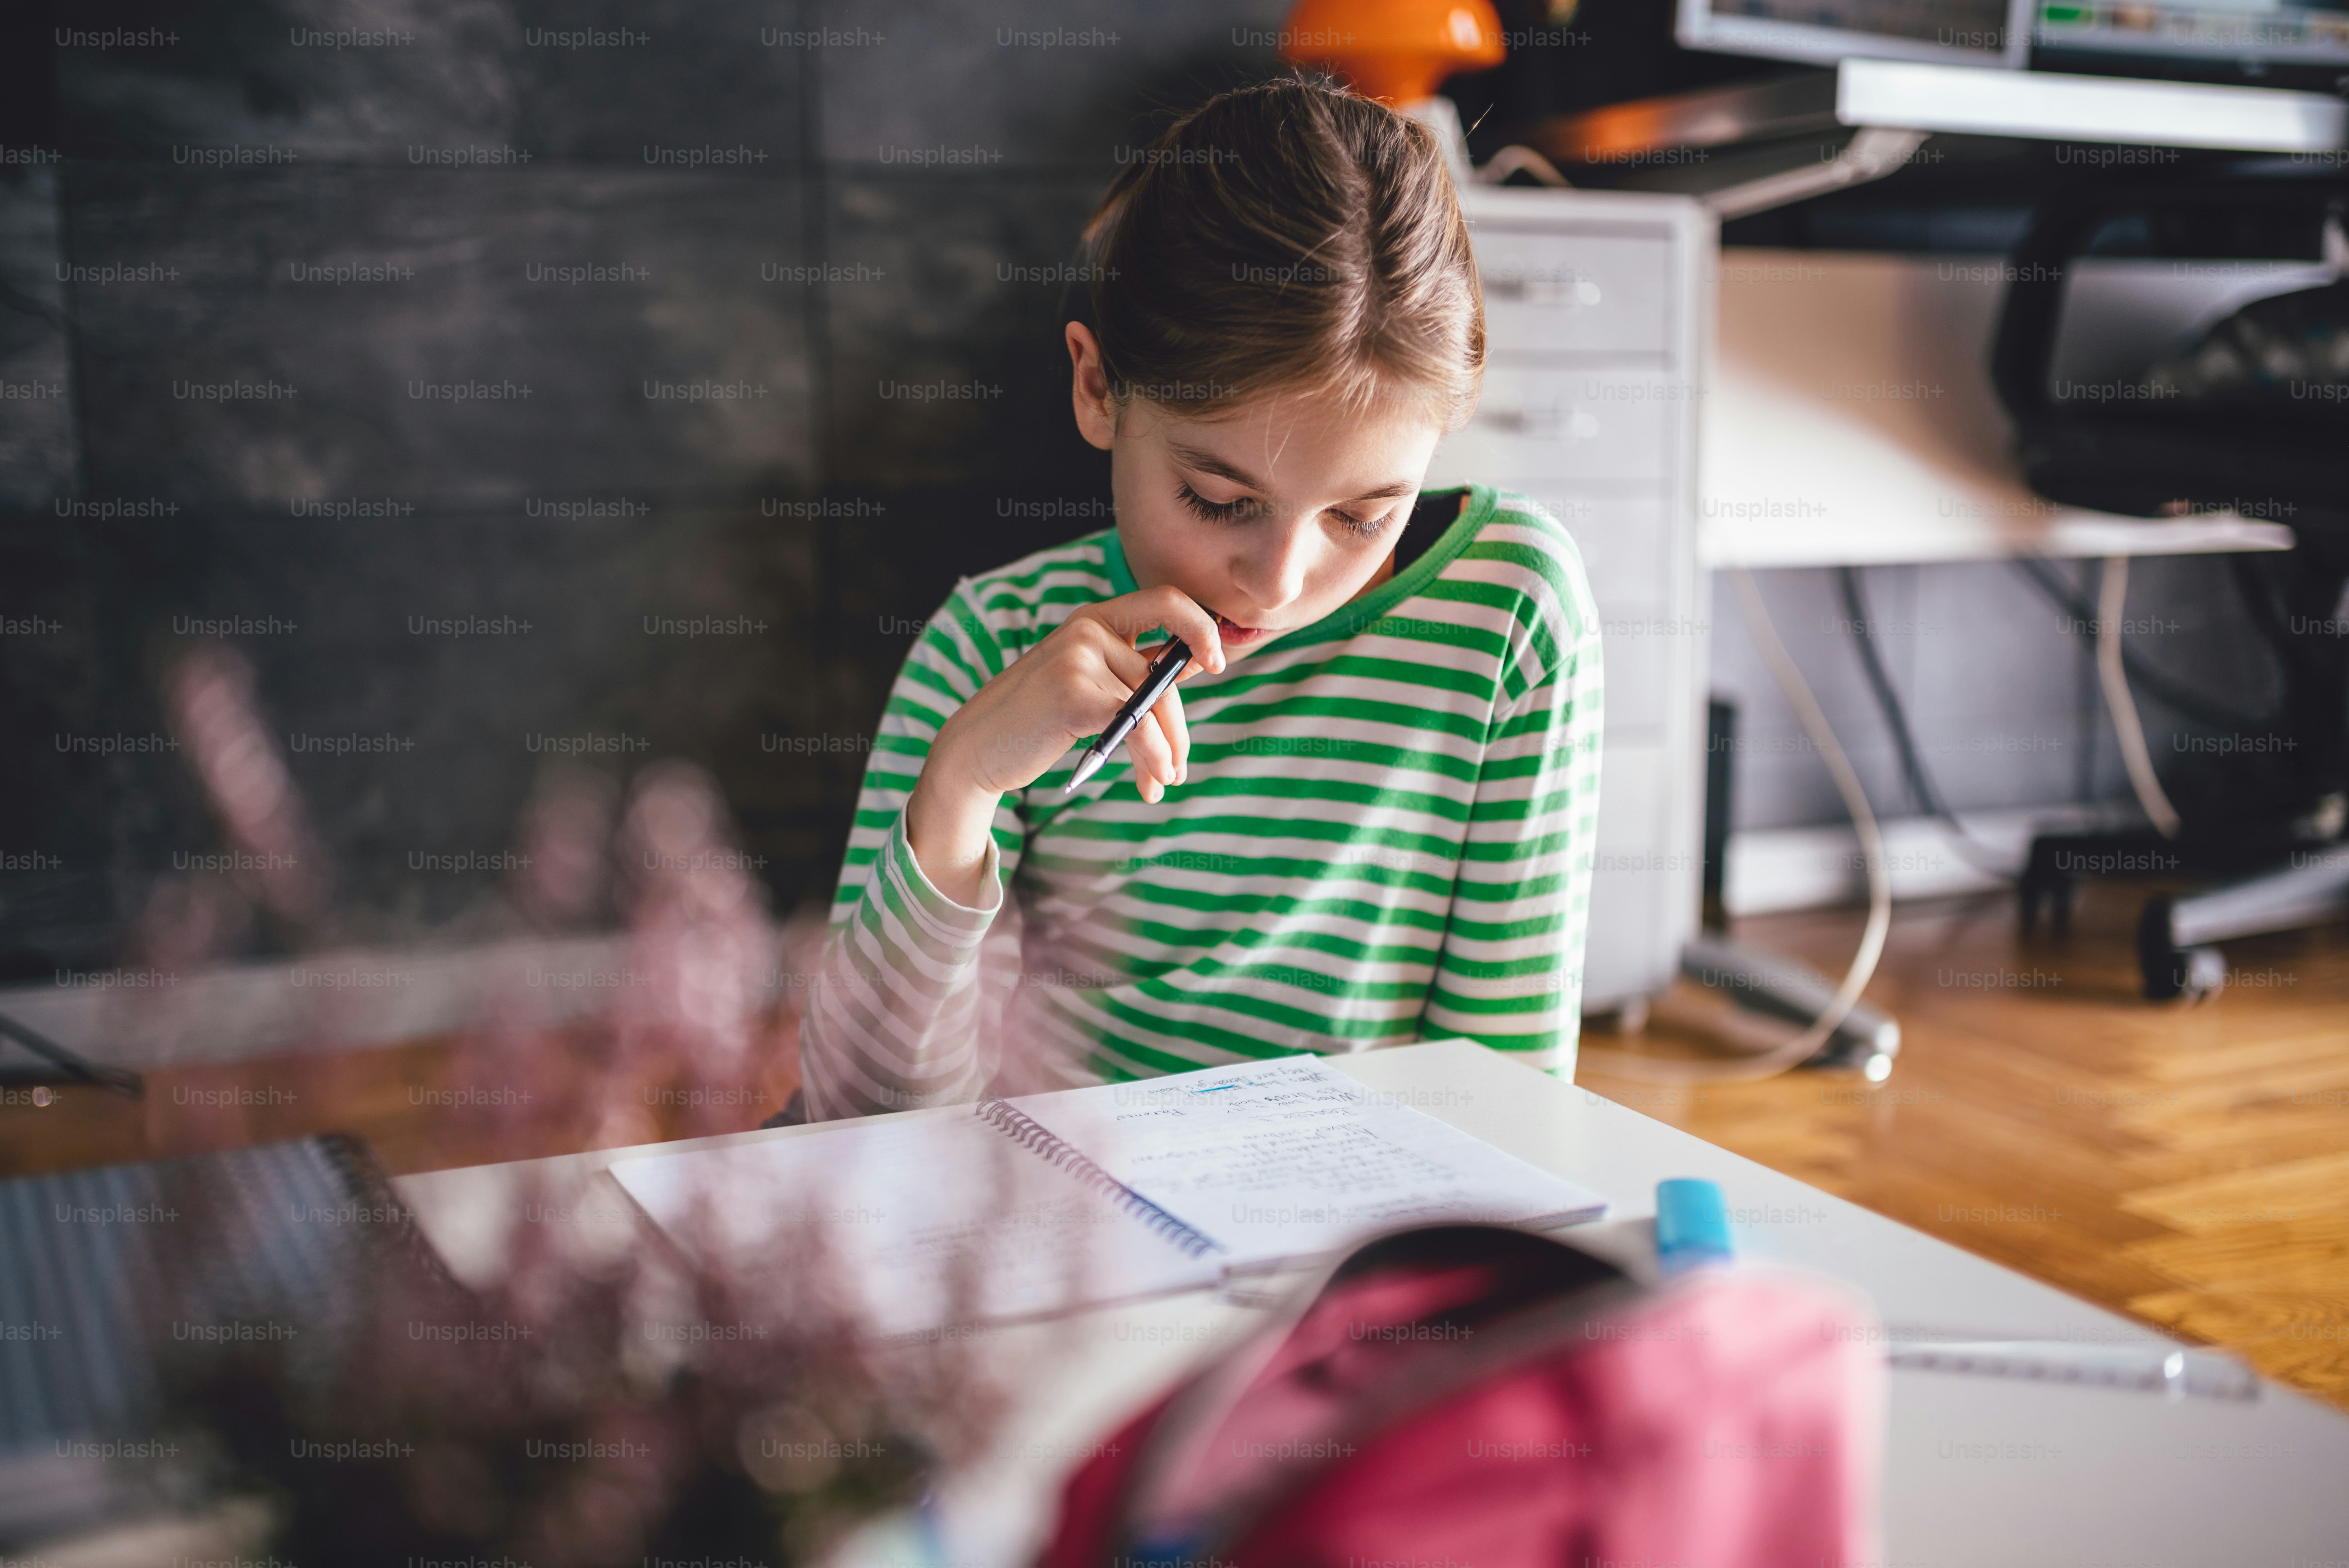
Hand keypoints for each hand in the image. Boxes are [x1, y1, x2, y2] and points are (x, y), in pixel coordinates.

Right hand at [906, 588, 1223, 902]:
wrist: (977, 748)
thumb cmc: (1036, 720)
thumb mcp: (1087, 683)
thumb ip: (1132, 670)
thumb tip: (1198, 664)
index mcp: (1094, 619)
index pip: (1167, 601)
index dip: (1202, 627)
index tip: (1218, 663)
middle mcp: (1088, 628)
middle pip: (1164, 676)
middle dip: (1178, 728)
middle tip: (1179, 768)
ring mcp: (1079, 657)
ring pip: (1153, 705)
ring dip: (1166, 752)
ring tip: (1163, 781)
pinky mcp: (1073, 692)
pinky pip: (1137, 725)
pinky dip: (1152, 757)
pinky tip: (1150, 781)